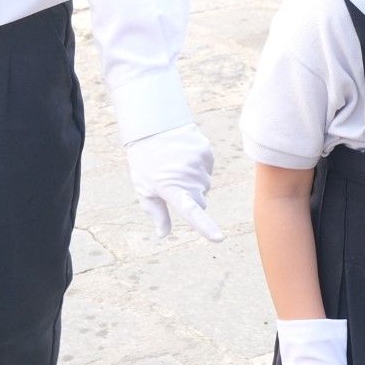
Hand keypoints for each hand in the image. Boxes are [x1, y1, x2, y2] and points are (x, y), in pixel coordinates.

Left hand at [124, 124, 223, 240]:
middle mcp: (189, 178)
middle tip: (173, 185)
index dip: (205, 227)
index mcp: (172, 190)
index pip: (192, 212)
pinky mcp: (207, 152)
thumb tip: (163, 234)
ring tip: (177, 167)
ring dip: (195, 182)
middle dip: (192, 198)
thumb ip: (157, 213)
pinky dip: (199, 168)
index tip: (218, 238)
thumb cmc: (145, 162)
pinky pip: (208, 169)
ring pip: (205, 184)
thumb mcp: (145, 189)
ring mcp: (199, 164)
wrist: (153, 126)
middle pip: (201, 201)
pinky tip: (185, 158)